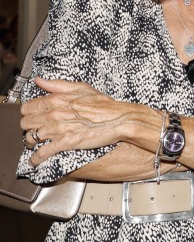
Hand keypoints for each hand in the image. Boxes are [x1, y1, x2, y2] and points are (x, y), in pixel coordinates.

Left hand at [21, 78, 150, 164]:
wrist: (119, 119)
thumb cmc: (104, 104)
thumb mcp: (81, 88)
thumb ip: (57, 84)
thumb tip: (39, 81)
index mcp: (56, 99)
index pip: (27, 107)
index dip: (28, 113)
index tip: (32, 116)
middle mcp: (54, 114)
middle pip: (26, 123)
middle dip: (28, 127)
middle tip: (34, 129)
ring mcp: (58, 129)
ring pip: (31, 138)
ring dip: (31, 142)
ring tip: (35, 144)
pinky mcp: (65, 143)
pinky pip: (42, 153)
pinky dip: (36, 158)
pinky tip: (35, 160)